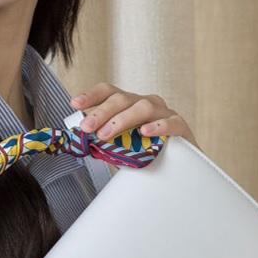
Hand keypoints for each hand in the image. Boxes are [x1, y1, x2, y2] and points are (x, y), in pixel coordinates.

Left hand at [69, 83, 200, 148]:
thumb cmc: (148, 152)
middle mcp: (146, 103)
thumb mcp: (123, 147)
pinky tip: (145, 132)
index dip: (91, 95)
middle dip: (102, 112)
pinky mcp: (181, 127)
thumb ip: (106, 143)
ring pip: (143, 107)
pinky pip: (170, 122)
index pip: (109, 92)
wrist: (180, 166)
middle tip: (87, 127)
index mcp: (130, 105)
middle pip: (123, 99)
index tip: (75, 104)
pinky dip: (157, 126)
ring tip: (106, 134)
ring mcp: (164, 113)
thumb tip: (83, 144)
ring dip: (122, 120)